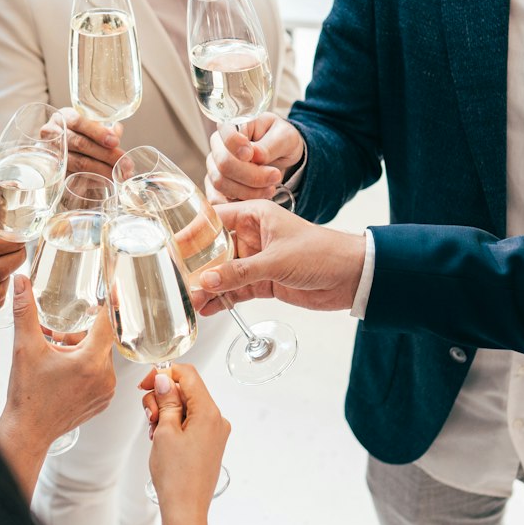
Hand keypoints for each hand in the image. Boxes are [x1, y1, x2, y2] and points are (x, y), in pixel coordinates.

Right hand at [0, 275, 116, 494]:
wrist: (27, 431)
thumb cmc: (27, 394)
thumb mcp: (24, 348)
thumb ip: (25, 311)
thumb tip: (20, 282)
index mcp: (89, 361)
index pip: (107, 322)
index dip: (108, 303)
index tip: (113, 287)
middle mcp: (104, 376)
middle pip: (100, 340)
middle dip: (80, 333)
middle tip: (56, 337)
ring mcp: (106, 391)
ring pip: (100, 356)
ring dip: (82, 350)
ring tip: (57, 356)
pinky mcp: (103, 401)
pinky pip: (101, 374)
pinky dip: (86, 367)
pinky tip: (64, 371)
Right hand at [43, 106, 124, 178]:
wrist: (61, 147)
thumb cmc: (80, 132)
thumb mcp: (90, 124)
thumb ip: (104, 129)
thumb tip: (116, 134)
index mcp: (64, 117)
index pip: (78, 122)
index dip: (97, 132)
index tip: (115, 142)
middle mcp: (53, 134)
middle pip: (80, 144)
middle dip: (106, 154)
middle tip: (125, 163)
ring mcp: (52, 154)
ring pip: (78, 163)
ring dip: (103, 170)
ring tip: (120, 174)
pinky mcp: (55, 172)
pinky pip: (75, 177)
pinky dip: (93, 179)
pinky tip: (107, 181)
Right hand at [138, 364, 229, 524]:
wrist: (185, 510)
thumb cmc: (176, 477)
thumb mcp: (165, 431)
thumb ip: (167, 400)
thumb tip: (164, 379)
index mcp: (209, 412)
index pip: (188, 375)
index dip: (164, 374)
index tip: (146, 384)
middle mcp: (217, 420)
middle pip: (187, 391)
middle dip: (163, 397)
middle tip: (150, 417)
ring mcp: (215, 433)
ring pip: (187, 407)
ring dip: (167, 413)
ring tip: (155, 434)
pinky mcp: (209, 444)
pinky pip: (191, 423)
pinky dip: (174, 425)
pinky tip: (162, 440)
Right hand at [190, 200, 364, 314]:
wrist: (353, 276)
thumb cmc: (322, 252)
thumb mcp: (276, 260)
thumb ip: (239, 272)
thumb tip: (205, 282)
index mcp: (254, 214)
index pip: (213, 220)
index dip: (191, 234)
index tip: (170, 249)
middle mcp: (251, 235)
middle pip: (213, 250)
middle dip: (195, 267)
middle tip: (177, 282)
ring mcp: (256, 260)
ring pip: (222, 273)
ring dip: (207, 287)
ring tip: (189, 303)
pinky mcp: (263, 281)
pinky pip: (235, 289)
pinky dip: (222, 299)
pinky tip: (207, 310)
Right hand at [206, 113, 304, 202]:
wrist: (282, 159)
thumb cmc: (282, 141)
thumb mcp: (286, 137)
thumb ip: (271, 144)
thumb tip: (255, 155)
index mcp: (232, 125)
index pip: (225, 135)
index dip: (236, 146)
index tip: (252, 154)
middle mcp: (218, 146)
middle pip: (224, 164)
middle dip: (253, 176)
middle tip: (275, 176)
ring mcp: (214, 168)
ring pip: (222, 184)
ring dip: (250, 191)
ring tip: (271, 188)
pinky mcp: (215, 188)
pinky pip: (219, 200)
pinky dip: (240, 203)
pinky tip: (258, 198)